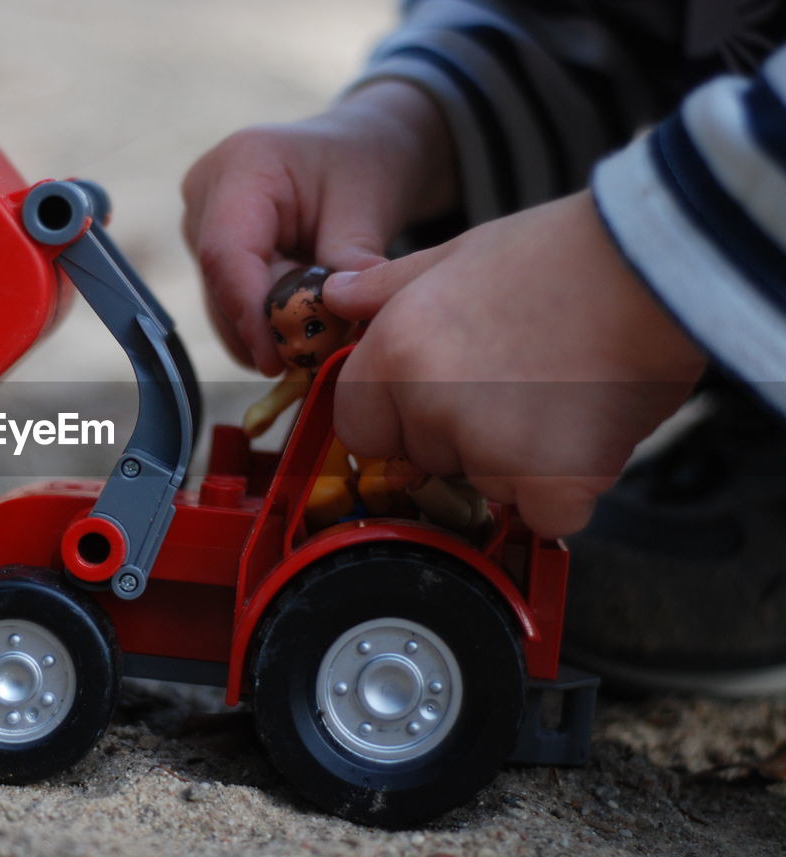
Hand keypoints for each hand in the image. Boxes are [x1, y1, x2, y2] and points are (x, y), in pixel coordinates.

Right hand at [182, 80, 456, 373]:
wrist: (354, 148)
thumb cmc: (362, 164)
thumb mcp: (368, 204)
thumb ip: (354, 263)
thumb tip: (356, 330)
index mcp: (242, 166)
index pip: (227, 254)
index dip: (250, 315)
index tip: (281, 361)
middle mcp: (206, 195)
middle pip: (221, 286)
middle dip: (267, 331)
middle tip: (320, 358)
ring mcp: (200, 225)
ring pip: (221, 305)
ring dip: (269, 331)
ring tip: (324, 330)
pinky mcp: (208, 252)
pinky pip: (229, 305)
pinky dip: (267, 324)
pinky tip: (305, 318)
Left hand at [323, 191, 706, 536]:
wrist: (654, 269)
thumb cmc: (559, 254)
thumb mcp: (455, 254)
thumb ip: (387, 288)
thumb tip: (336, 297)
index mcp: (395, 352)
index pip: (361, 427)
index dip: (398, 418)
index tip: (437, 400)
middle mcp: (430, 406)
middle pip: (426, 459)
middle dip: (464, 437)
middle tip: (519, 380)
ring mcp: (488, 451)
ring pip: (485, 485)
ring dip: (517, 462)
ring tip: (559, 392)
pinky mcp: (550, 485)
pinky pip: (540, 513)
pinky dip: (564, 490)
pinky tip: (586, 430)